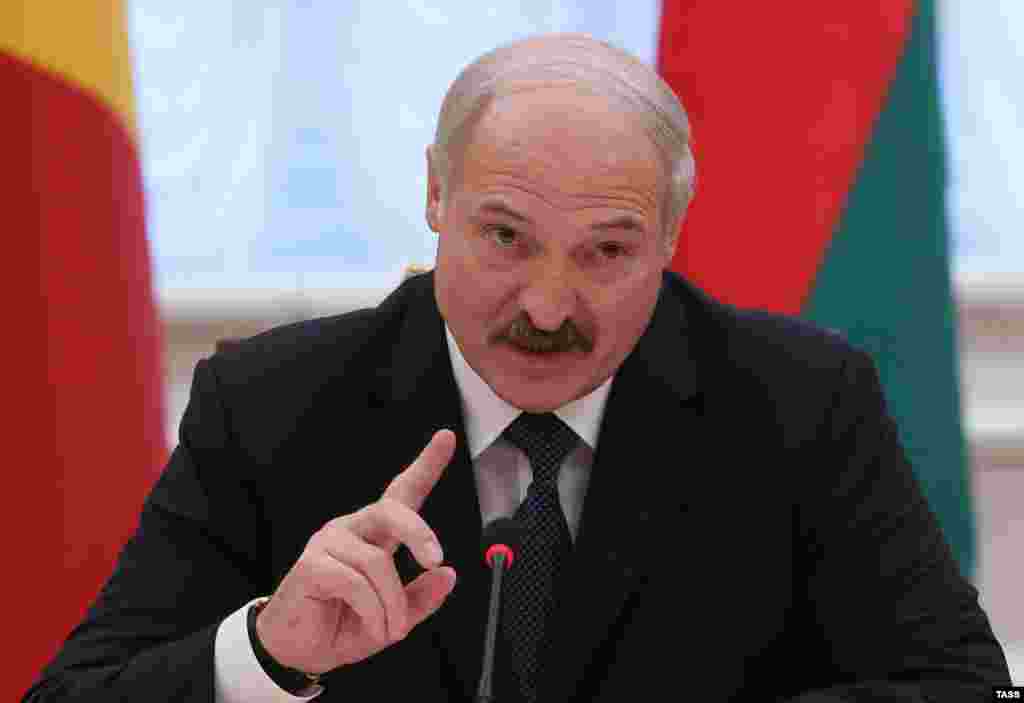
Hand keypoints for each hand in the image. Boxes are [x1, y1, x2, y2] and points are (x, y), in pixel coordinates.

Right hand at [255, 429, 457, 673]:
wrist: (295, 653)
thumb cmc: (340, 626)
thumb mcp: (391, 619)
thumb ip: (419, 599)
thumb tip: (448, 575)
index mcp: (375, 536)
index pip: (402, 493)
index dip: (426, 465)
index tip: (446, 438)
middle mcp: (352, 530)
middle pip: (391, 510)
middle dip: (418, 531)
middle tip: (435, 559)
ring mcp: (329, 544)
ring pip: (377, 562)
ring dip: (393, 604)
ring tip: (392, 630)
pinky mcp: (312, 564)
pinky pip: (356, 584)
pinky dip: (373, 612)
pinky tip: (374, 628)